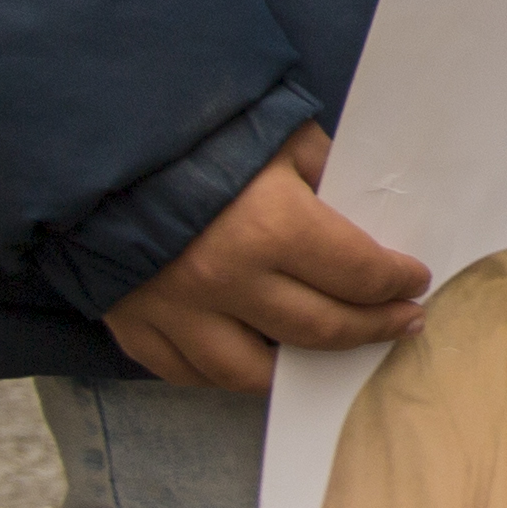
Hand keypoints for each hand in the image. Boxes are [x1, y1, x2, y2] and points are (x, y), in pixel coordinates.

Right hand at [101, 128, 425, 389]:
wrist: (93, 140)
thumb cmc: (200, 132)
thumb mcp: (283, 139)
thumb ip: (327, 177)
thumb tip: (364, 213)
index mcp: (273, 227)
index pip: (359, 275)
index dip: (396, 282)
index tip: (413, 281)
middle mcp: (228, 280)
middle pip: (320, 329)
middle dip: (372, 328)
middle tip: (401, 322)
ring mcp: (177, 311)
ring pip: (254, 372)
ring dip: (303, 367)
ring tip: (334, 351)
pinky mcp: (134, 325)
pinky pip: (188, 373)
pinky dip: (226, 374)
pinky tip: (258, 360)